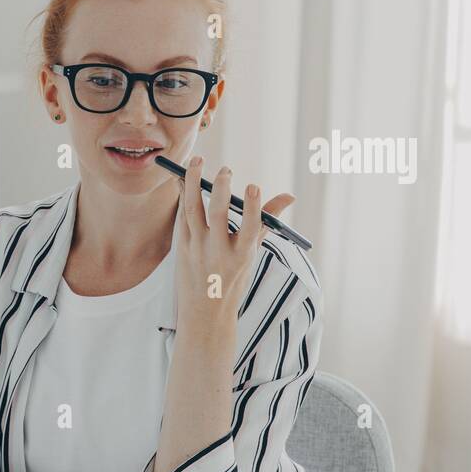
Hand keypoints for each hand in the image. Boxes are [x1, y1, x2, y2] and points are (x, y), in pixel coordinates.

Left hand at [173, 157, 294, 329]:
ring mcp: (197, 249)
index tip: (254, 186)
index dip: (254, 207)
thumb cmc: (233, 277)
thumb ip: (267, 221)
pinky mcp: (181, 248)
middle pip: (218, 214)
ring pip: (193, 210)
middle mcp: (219, 252)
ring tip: (198, 161)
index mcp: (243, 255)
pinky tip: (184, 180)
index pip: (251, 228)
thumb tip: (290, 196)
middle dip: (221, 188)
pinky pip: (182, 216)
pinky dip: (183, 196)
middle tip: (226, 170)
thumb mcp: (252, 253)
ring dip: (193, 182)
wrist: (205, 311)